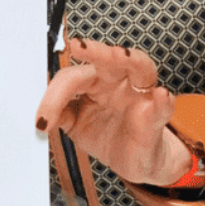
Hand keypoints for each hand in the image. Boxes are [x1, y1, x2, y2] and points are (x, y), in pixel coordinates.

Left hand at [36, 38, 190, 185]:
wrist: (135, 159)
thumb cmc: (107, 135)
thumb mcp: (76, 126)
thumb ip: (61, 115)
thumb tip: (42, 116)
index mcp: (95, 81)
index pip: (73, 76)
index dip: (54, 95)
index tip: (42, 120)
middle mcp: (118, 81)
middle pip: (108, 58)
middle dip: (94, 50)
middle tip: (78, 46)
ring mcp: (139, 95)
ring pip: (140, 67)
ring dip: (129, 59)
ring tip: (121, 55)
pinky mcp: (156, 116)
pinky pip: (162, 106)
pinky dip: (162, 101)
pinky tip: (160, 97)